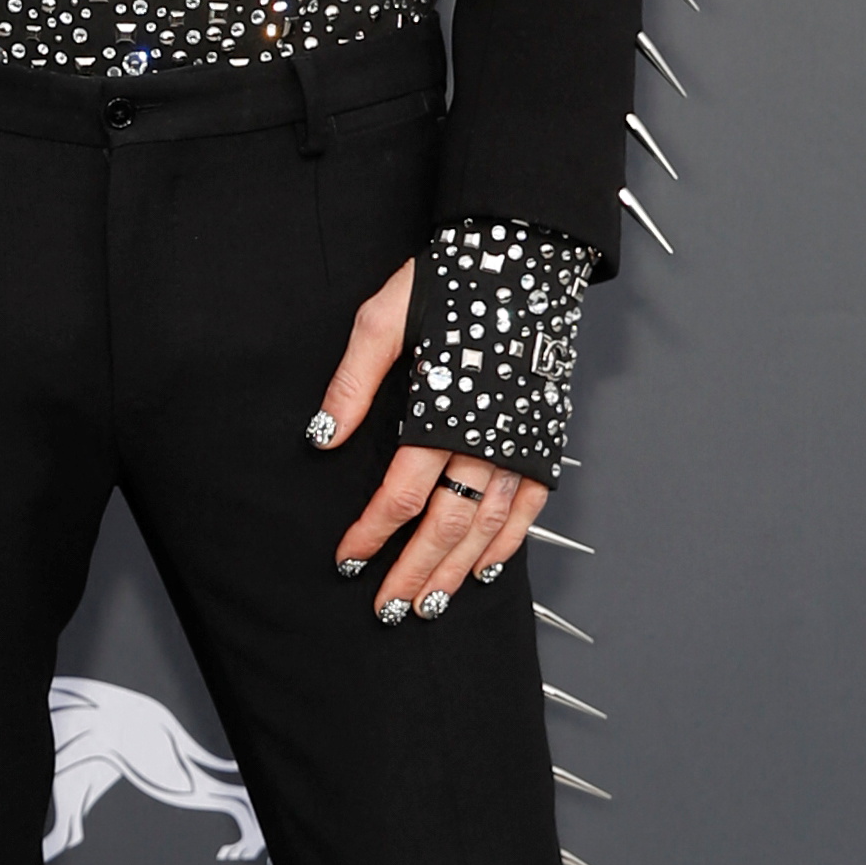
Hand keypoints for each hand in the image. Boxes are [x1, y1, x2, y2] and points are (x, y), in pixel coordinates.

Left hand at [314, 258, 547, 615]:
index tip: (347, 562)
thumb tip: (320, 438)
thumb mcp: (383, 320)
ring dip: (457, 570)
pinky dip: (508, 542)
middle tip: (388, 609)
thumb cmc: (448, 282)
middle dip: (414, 571)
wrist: (526, 255)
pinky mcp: (545, 439)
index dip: (373, 533)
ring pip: (488, 525)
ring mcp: (521, 442)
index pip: (402, 495)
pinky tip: (484, 568)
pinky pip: (529, 507)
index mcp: (442, 413)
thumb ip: (352, 384)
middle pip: (446, 524)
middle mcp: (487, 437)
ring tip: (429, 605)